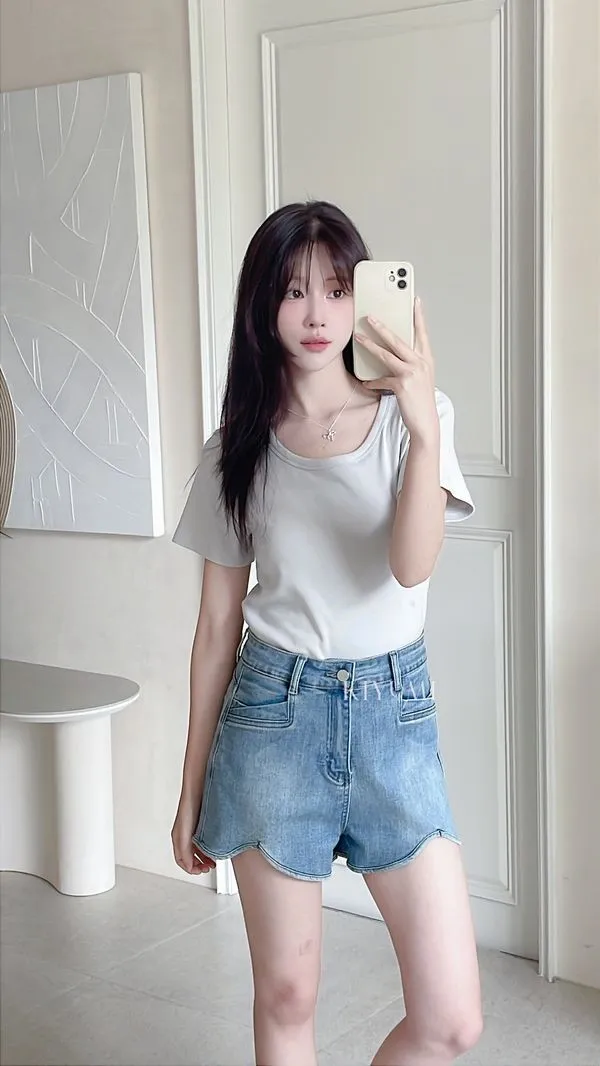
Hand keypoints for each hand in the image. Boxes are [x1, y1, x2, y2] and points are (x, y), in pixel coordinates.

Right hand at [171, 801, 215, 874]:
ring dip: (204, 858)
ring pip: (197, 850)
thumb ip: (185, 850)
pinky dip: (208, 848)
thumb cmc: (189, 805)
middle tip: (209, 867)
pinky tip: (215, 848)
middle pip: (189, 857)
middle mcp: (185, 835)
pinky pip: (203, 841)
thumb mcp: (185, 832)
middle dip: (199, 865)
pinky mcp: (201, 824)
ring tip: (213, 861)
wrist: (199, 787)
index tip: (201, 871)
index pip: (182, 860)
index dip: (191, 869)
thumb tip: (189, 865)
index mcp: (178, 838)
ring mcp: (193, 829)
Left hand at [355, 297, 438, 443]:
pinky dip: (372, 382)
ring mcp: (412, 373)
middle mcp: (421, 363)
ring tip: (359, 338)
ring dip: (370, 345)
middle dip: (383, 327)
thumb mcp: (421, 377)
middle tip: (371, 317)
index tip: (414, 300)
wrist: (425, 422)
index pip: (422, 333)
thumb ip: (411, 363)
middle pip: (399, 340)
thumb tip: (394, 353)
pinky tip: (366, 382)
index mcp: (427, 359)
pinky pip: (381, 379)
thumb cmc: (421, 400)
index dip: (418, 316)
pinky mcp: (402, 385)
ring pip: (387, 354)